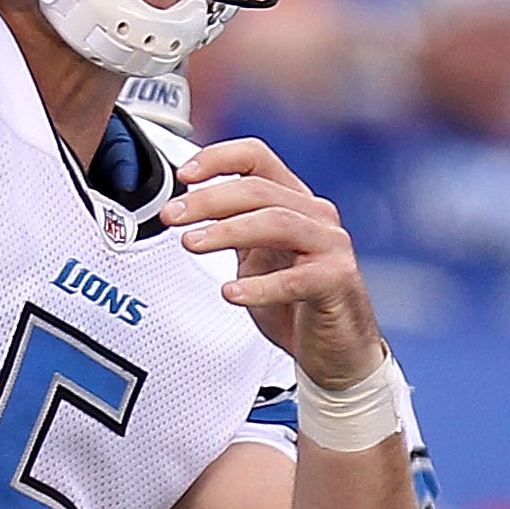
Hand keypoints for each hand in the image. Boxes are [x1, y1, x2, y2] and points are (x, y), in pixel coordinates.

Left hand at [163, 138, 383, 386]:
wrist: (336, 350)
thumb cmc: (295, 304)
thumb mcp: (255, 258)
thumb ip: (230, 229)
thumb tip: (183, 207)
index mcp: (293, 201)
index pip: (256, 158)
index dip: (217, 158)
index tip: (183, 175)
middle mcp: (315, 215)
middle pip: (258, 190)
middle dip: (207, 200)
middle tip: (172, 217)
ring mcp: (330, 246)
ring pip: (275, 222)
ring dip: (226, 231)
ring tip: (191, 244)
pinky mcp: (337, 281)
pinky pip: (296, 278)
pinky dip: (259, 285)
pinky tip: (231, 293)